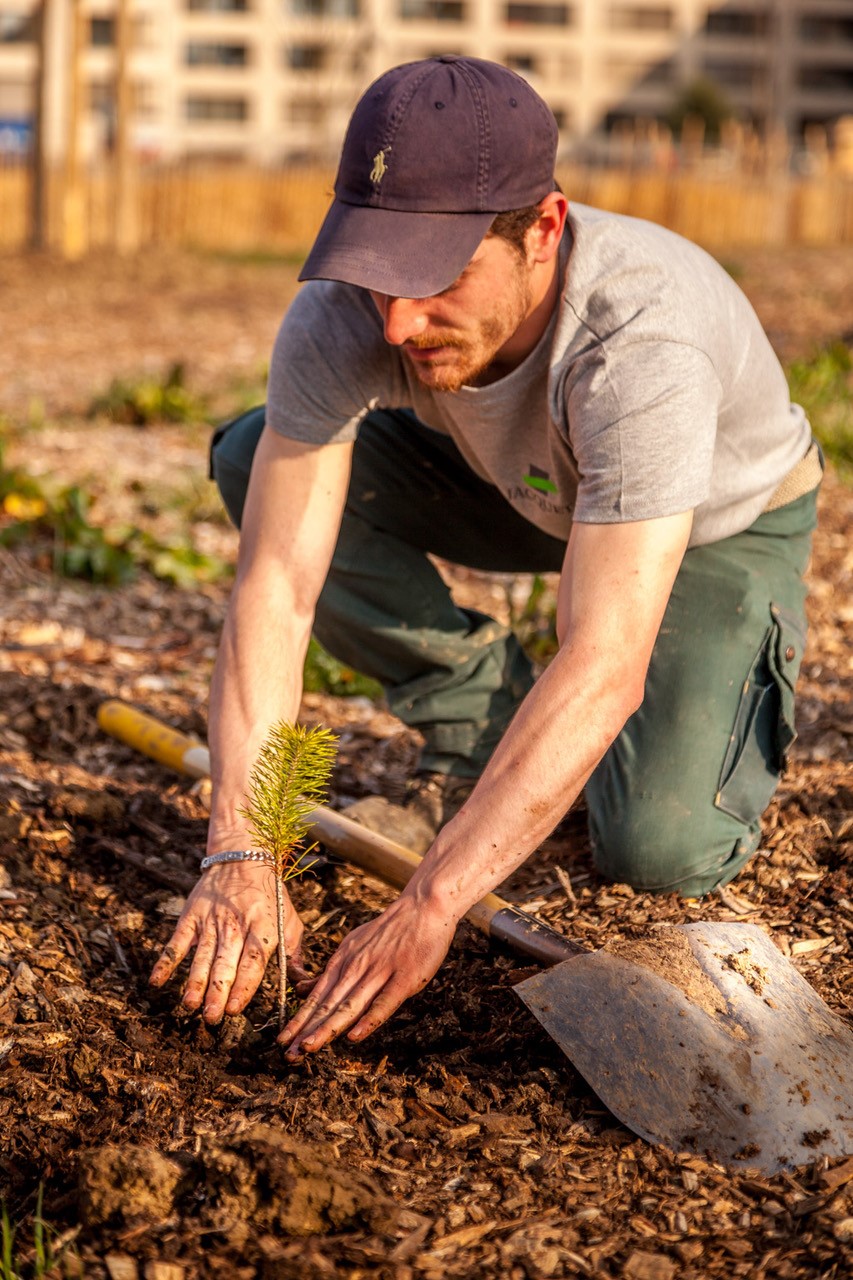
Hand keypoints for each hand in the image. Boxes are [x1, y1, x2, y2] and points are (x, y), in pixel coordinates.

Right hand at [149, 862, 308, 1022]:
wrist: (242, 858)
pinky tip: (157, 982)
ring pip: (202, 956)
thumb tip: (304, 985)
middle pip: (225, 963)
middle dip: (218, 992)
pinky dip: (166, 962)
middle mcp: (235, 926)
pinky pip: (177, 942)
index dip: (244, 986)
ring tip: (190, 1005)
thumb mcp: (290, 920)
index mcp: (262, 929)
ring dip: (195, 982)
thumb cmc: (271, 895)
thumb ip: (294, 954)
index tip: (235, 1009)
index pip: (252, 962)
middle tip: (212, 1017)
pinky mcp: (191, 917)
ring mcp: (211, 921)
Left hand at [278, 892, 456, 1057]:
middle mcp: (357, 967)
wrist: (424, 907)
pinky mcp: (405, 978)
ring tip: (308, 1048)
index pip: (317, 996)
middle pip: (328, 1003)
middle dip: (306, 1029)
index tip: (282, 1041)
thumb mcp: (353, 944)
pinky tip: (355, 1036)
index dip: (299, 1019)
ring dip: (327, 1027)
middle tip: (288, 1054)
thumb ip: (331, 970)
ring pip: (349, 1004)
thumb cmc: (389, 930)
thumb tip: (302, 989)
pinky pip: (384, 1002)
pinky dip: (369, 1020)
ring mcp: (380, 972)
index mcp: (344, 961)